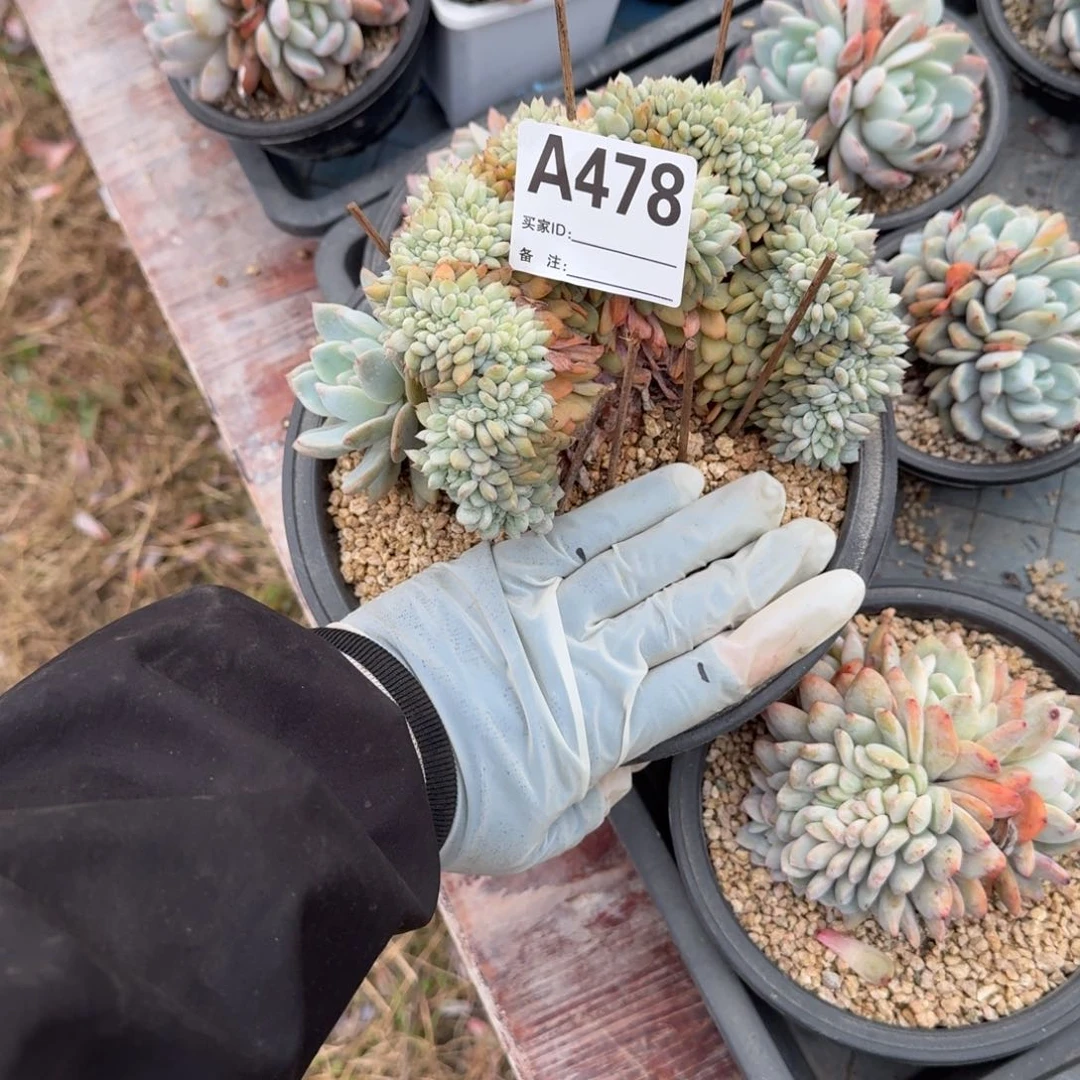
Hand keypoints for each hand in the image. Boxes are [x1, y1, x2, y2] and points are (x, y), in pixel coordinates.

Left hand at [337, 465, 864, 874]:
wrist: (362, 749)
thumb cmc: (452, 801)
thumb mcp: (538, 829)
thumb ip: (596, 794)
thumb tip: (625, 760)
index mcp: (614, 725)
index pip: (724, 668)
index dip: (788, 627)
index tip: (841, 592)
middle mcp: (598, 656)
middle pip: (700, 602)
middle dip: (766, 565)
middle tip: (816, 529)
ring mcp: (553, 605)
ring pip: (653, 556)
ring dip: (715, 522)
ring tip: (765, 491)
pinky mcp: (507, 569)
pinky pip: (583, 529)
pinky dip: (635, 503)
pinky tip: (683, 477)